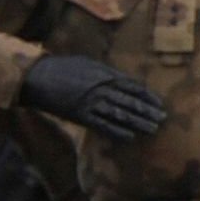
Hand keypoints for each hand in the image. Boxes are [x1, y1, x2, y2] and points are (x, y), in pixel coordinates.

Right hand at [20, 55, 168, 142]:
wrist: (37, 76)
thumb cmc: (62, 67)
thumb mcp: (87, 63)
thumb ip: (106, 72)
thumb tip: (124, 80)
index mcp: (103, 74)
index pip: (132, 86)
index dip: (147, 97)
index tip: (160, 104)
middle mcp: (100, 88)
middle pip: (129, 101)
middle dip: (147, 111)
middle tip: (163, 119)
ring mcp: (90, 102)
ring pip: (120, 114)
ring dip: (137, 123)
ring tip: (152, 129)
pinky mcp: (80, 115)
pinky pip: (102, 125)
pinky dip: (116, 131)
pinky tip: (130, 136)